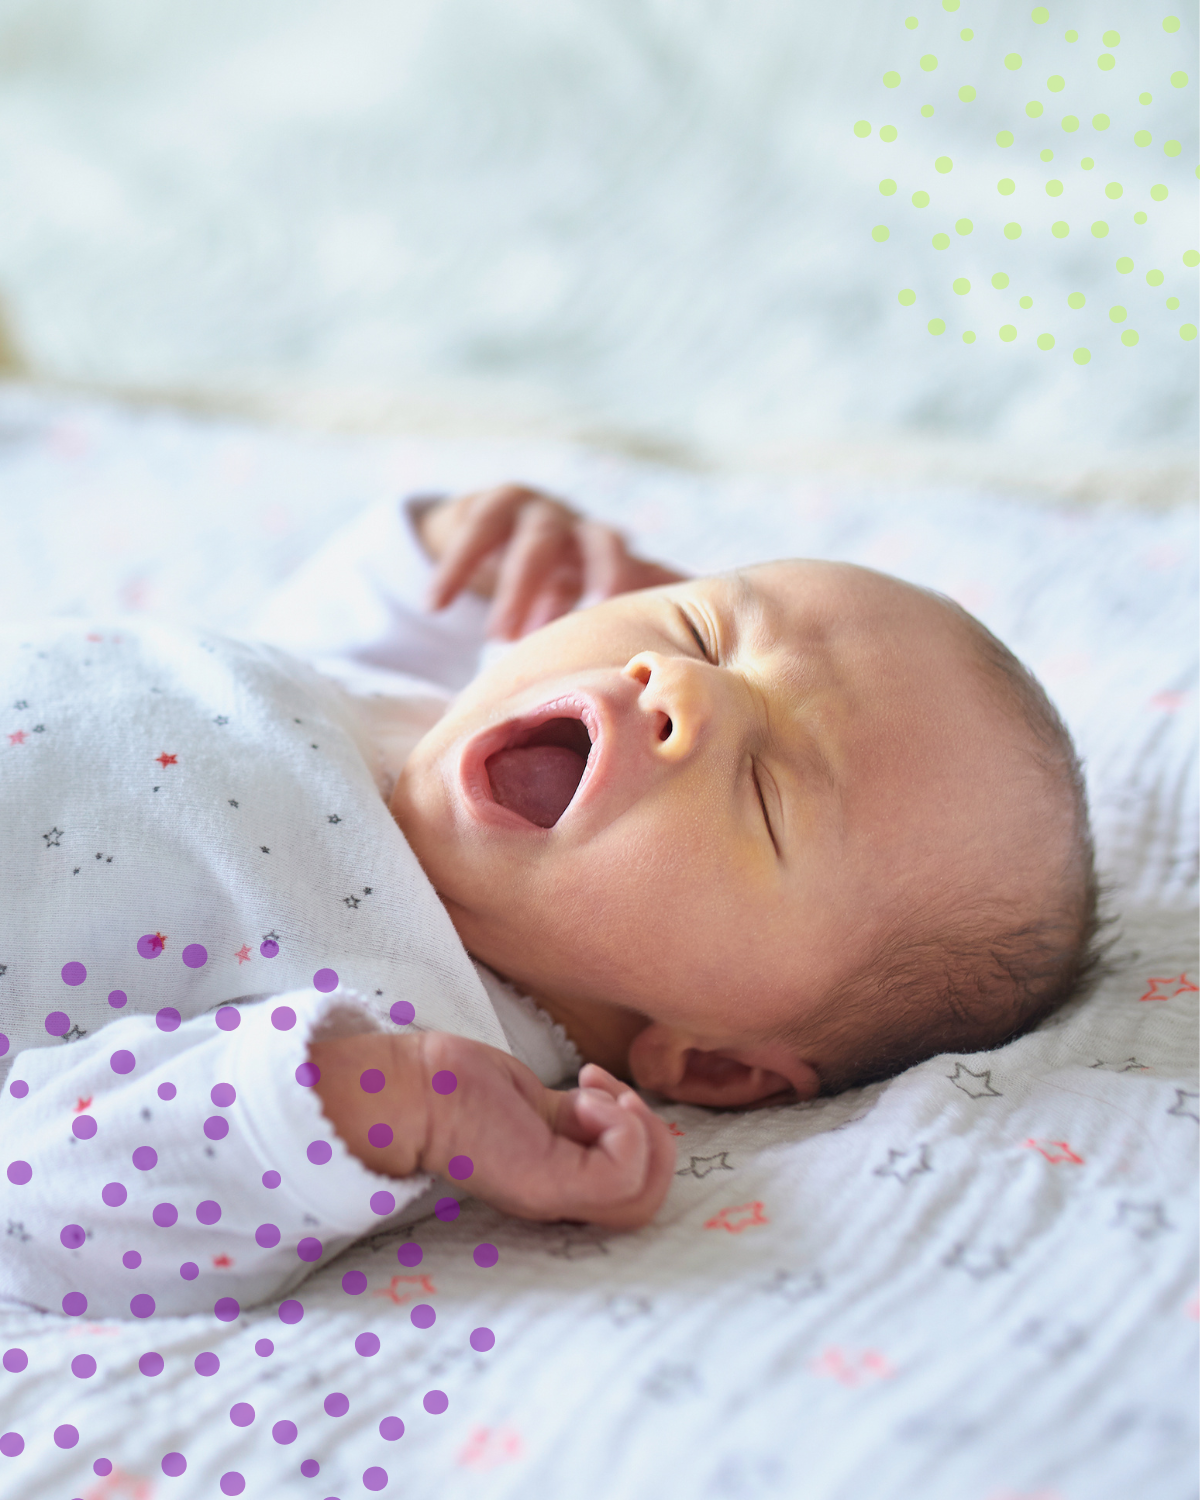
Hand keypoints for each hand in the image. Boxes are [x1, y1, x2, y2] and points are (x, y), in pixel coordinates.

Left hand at [310, 1030, 676, 1230]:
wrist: (416, 1089)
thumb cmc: (466, 1090)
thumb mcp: (547, 1109)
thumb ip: (584, 1122)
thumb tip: (622, 1110)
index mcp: (563, 1187)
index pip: (637, 1195)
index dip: (643, 1139)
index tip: (606, 1093)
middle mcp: (562, 1202)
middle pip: (652, 1203)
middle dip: (654, 1136)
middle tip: (614, 1097)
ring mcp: (556, 1199)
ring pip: (647, 1194)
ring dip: (637, 1129)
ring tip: (594, 1099)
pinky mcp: (548, 1186)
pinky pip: (625, 1170)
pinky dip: (621, 1126)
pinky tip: (582, 1100)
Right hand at [414, 483, 686, 640]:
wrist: (493, 529)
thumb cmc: (558, 575)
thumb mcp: (590, 592)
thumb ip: (638, 608)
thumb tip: (709, 653)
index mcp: (611, 551)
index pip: (640, 564)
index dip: (643, 591)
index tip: (640, 630)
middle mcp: (580, 524)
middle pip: (597, 542)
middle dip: (596, 579)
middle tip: (586, 627)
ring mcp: (534, 509)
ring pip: (532, 541)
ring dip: (517, 589)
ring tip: (500, 639)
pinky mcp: (484, 506)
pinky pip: (471, 533)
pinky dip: (454, 569)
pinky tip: (436, 605)